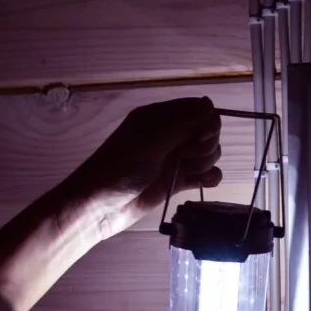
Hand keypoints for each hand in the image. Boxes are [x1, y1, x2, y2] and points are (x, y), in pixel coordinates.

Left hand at [61, 96, 222, 238]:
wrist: (100, 206)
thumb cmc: (119, 168)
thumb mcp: (150, 142)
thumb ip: (183, 124)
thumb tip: (210, 104)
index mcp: (160, 117)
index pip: (199, 110)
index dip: (207, 122)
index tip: (199, 137)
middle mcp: (170, 135)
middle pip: (208, 131)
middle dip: (206, 144)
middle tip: (186, 156)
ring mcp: (175, 158)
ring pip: (209, 153)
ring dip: (206, 162)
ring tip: (188, 172)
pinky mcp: (178, 181)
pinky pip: (206, 174)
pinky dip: (209, 178)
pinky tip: (201, 182)